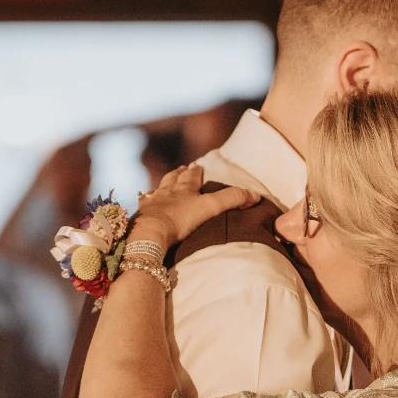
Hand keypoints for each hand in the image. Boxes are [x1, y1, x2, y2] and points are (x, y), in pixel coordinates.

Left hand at [131, 164, 259, 247]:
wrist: (151, 232)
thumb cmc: (180, 219)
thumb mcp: (210, 207)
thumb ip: (232, 199)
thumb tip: (256, 195)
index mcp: (184, 189)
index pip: (192, 176)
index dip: (197, 171)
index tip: (199, 166)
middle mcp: (166, 192)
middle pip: (173, 178)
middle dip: (179, 173)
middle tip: (183, 168)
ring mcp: (152, 204)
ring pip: (158, 189)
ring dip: (163, 185)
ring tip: (165, 183)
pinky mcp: (141, 216)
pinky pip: (144, 206)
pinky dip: (147, 202)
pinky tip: (146, 202)